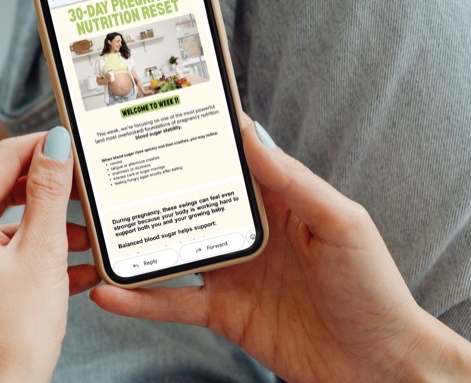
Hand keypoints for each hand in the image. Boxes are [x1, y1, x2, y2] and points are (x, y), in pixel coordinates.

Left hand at [0, 128, 99, 381]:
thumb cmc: (13, 330)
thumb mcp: (42, 250)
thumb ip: (49, 191)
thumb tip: (56, 143)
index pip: (1, 160)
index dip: (41, 146)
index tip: (74, 142)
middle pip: (2, 192)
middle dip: (49, 193)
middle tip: (86, 191)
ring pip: (6, 228)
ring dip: (49, 229)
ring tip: (86, 240)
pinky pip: (2, 258)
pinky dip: (36, 257)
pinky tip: (74, 270)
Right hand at [90, 115, 453, 380]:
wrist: (381, 366)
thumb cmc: (374, 288)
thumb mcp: (341, 224)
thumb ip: (294, 181)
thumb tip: (251, 135)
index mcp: (276, 200)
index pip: (229, 158)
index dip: (196, 135)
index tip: (157, 114)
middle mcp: (246, 231)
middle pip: (187, 200)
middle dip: (147, 186)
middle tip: (103, 169)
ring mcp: (231, 272)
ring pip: (170, 249)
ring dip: (131, 241)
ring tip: (89, 229)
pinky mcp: (223, 312)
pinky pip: (172, 303)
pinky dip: (139, 300)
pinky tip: (109, 292)